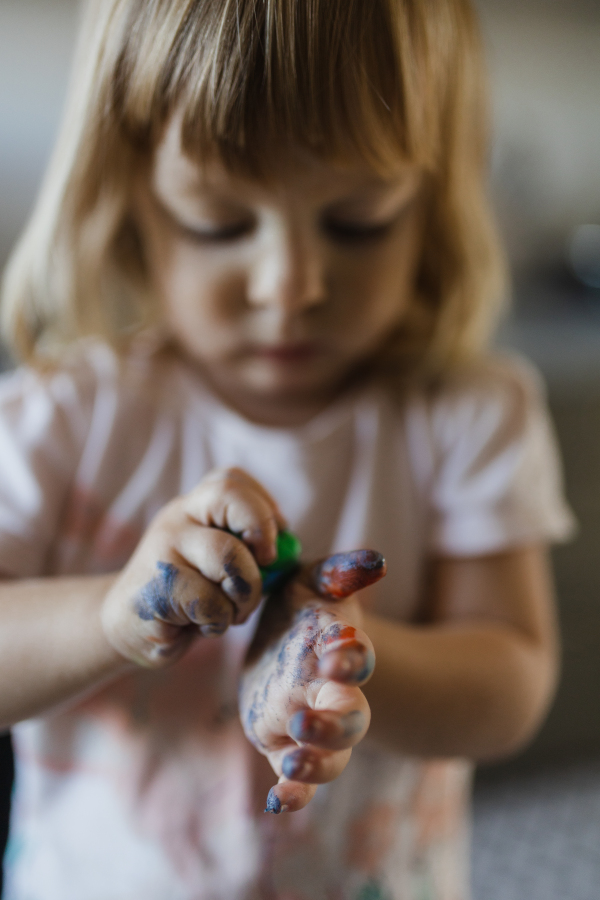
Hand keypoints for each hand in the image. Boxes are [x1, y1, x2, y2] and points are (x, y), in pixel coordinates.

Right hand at [101, 468, 284, 666]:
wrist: (128, 628)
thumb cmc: (188, 595)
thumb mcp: (218, 564)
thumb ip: (248, 550)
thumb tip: (286, 550)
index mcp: (195, 506)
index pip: (232, 479)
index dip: (264, 506)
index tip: (272, 545)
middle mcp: (177, 517)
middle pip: (230, 495)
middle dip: (262, 530)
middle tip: (266, 564)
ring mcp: (163, 548)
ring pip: (229, 556)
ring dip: (246, 593)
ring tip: (233, 611)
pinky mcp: (157, 588)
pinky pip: (212, 602)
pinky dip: (220, 621)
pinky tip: (203, 625)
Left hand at [239, 550, 385, 813]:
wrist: (287, 640)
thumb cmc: (306, 606)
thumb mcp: (316, 580)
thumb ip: (342, 571)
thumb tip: (373, 560)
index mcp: (340, 651)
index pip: (355, 656)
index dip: (352, 655)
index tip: (341, 646)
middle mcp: (332, 693)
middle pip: (350, 719)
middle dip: (334, 724)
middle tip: (306, 721)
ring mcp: (311, 723)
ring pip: (330, 757)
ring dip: (317, 762)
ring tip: (294, 762)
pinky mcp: (284, 745)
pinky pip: (296, 778)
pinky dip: (295, 793)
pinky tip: (278, 802)